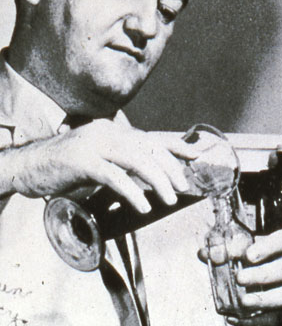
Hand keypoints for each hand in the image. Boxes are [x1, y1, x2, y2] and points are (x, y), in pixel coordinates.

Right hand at [4, 119, 199, 211]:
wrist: (30, 164)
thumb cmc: (67, 165)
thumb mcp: (99, 158)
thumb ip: (122, 161)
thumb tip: (150, 176)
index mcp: (114, 131)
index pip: (151, 136)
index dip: (174, 145)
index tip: (195, 154)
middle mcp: (108, 132)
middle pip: (149, 148)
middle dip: (170, 168)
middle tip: (182, 187)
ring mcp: (95, 144)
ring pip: (137, 159)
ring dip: (158, 181)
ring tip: (169, 199)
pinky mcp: (83, 160)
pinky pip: (115, 176)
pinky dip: (133, 191)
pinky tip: (142, 206)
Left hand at [199, 229, 281, 325]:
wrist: (276, 268)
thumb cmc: (258, 251)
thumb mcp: (247, 244)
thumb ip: (226, 248)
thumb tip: (205, 254)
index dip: (268, 248)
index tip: (248, 255)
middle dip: (263, 275)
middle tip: (240, 278)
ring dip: (264, 300)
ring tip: (243, 301)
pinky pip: (277, 316)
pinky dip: (256, 319)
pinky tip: (235, 317)